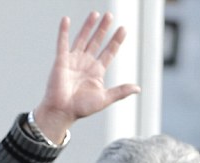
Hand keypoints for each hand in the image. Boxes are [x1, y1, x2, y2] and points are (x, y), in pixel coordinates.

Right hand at [33, 12, 140, 142]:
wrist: (62, 112)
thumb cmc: (81, 108)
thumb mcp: (104, 98)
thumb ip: (120, 91)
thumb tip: (138, 88)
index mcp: (97, 72)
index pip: (109, 52)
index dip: (116, 41)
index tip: (123, 29)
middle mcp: (86, 64)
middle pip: (97, 42)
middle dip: (103, 29)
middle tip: (110, 15)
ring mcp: (73, 60)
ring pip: (82, 39)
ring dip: (88, 26)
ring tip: (95, 13)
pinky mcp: (61, 60)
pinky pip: (62, 43)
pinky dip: (63, 31)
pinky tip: (66, 19)